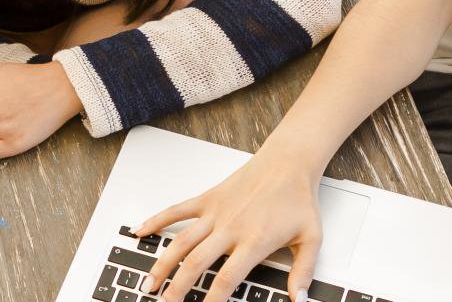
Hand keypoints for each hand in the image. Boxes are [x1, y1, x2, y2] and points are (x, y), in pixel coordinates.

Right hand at [137, 153, 326, 301]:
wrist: (289, 162)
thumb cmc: (298, 198)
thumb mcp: (310, 239)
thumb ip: (304, 272)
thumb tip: (299, 299)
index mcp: (254, 241)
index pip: (227, 279)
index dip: (212, 300)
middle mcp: (230, 228)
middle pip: (196, 264)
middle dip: (178, 288)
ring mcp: (215, 213)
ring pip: (181, 242)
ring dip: (162, 263)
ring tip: (149, 282)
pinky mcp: (208, 199)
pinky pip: (177, 211)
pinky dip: (156, 221)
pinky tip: (140, 232)